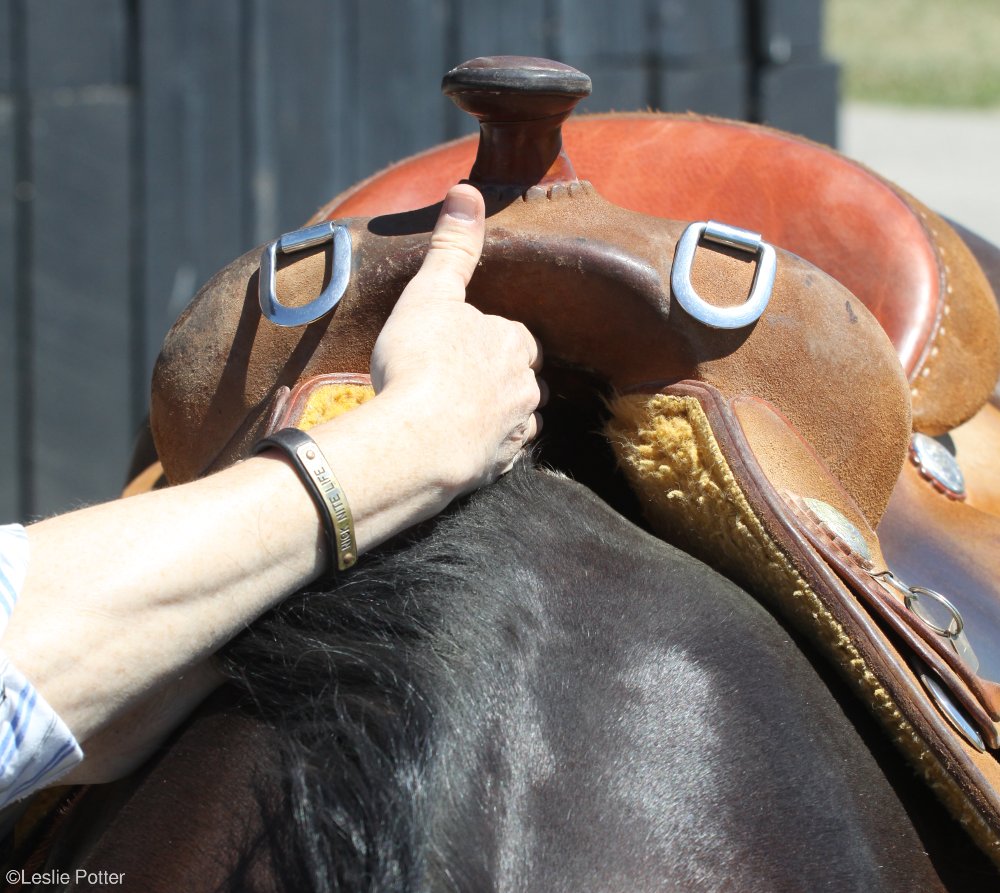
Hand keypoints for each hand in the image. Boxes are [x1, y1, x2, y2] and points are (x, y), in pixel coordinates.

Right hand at [369, 184, 545, 493]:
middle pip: (522, 377)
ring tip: (459, 414)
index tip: (462, 344)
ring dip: (498, 414)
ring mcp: (516, 431)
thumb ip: (452, 247)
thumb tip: (467, 190)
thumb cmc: (419, 364)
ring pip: (518, 417)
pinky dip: (487, 448)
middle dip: (500, 377)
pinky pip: (502, 453)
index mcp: (514, 342)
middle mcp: (526, 387)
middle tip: (459, 379)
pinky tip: (461, 447)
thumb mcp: (430, 294)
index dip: (489, 338)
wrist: (415, 443)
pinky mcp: (500, 468)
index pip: (515, 336)